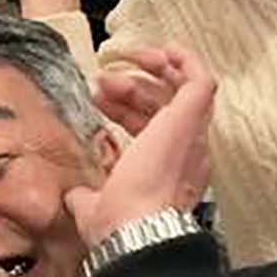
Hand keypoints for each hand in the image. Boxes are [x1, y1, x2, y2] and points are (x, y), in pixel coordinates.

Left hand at [64, 45, 213, 247]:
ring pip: (181, 91)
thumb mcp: (94, 207)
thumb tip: (74, 197)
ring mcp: (191, 134)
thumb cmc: (119, 223)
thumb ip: (86, 199)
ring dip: (149, 72)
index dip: (124, 111)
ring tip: (118, 64)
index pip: (151, 129)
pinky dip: (185, 61)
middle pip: (164, 106)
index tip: (97, 99)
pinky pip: (201, 81)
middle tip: (101, 81)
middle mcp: (186, 151)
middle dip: (131, 89)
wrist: (137, 227)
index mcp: (168, 170)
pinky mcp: (191, 117)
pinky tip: (163, 49)